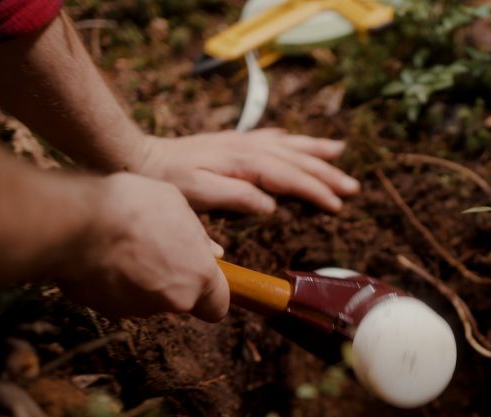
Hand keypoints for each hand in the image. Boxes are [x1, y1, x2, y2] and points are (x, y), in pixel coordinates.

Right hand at [57, 173, 229, 321]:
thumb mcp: (176, 205)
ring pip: (147, 299)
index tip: (200, 276)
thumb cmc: (132, 206)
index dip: (210, 293)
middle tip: (154, 248)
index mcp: (199, 276)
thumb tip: (210, 253)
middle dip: (171, 279)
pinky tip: (102, 255)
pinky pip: (116, 297)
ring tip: (123, 246)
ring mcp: (137, 309)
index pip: (218, 305)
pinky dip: (113, 282)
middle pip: (180, 299)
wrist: (75, 221)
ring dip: (141, 280)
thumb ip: (197, 236)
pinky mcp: (105, 309)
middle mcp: (173, 300)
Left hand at [133, 129, 360, 214]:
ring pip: (288, 146)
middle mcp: (247, 149)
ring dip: (315, 151)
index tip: (337, 205)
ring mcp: (241, 143)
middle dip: (327, 174)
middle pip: (296, 160)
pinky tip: (295, 141)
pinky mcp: (231, 143)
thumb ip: (236, 198)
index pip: (290, 177)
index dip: (316, 191)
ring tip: (341, 152)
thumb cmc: (165, 182)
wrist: (137, 157)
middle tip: (353, 188)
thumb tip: (271, 205)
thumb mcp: (197, 196)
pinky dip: (288, 140)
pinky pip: (269, 138)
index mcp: (244, 164)